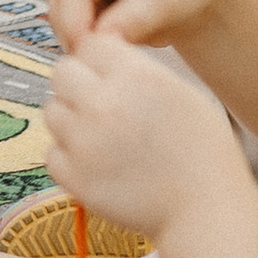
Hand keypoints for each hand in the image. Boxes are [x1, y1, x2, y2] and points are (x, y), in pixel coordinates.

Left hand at [45, 30, 242, 238]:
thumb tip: (105, 55)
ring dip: (71, 121)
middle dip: (78, 84)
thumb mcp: (183, 93)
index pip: (91, 45)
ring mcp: (84, 140)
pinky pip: (52, 153)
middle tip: (100, 106)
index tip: (111, 77)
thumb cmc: (202, 153)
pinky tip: (99, 165)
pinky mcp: (74, 176)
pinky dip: (69, 158)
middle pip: (62, 72)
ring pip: (53, 112)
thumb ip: (139, 70)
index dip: (100, 60)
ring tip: (105, 139)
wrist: (205, 212)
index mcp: (135, 75)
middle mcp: (103, 102)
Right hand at [51, 0, 249, 57]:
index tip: (92, 58)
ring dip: (86, 39)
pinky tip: (121, 39)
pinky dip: (91, 38)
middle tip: (111, 63)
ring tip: (127, 46)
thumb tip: (99, 41)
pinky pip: (71, 25)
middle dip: (79, 37)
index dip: (75, 26)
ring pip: (61, 20)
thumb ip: (132, 19)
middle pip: (59, 6)